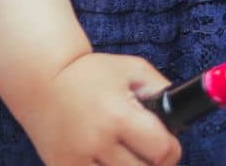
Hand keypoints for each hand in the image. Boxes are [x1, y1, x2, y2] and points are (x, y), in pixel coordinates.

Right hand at [14, 50, 183, 165]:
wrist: (43, 80)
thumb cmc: (93, 73)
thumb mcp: (132, 69)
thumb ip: (161, 89)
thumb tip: (182, 114)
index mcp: (118, 115)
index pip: (161, 151)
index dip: (172, 150)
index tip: (169, 145)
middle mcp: (97, 142)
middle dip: (154, 164)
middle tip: (150, 151)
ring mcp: (77, 162)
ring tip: (129, 156)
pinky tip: (108, 160)